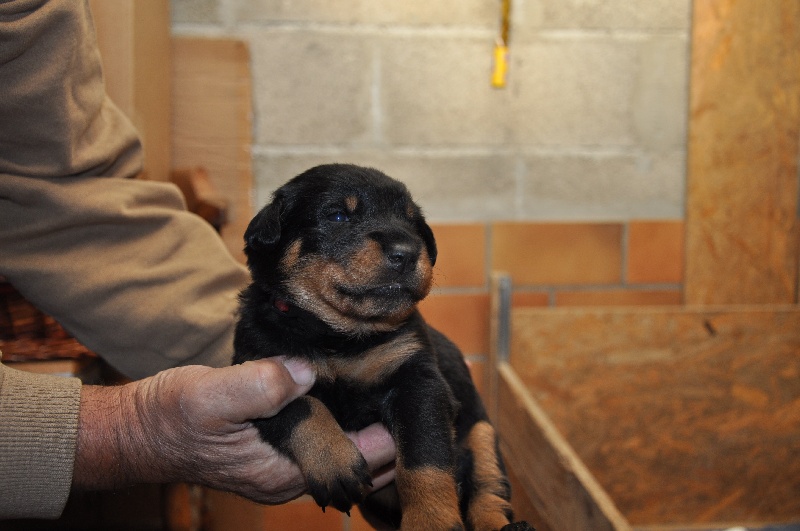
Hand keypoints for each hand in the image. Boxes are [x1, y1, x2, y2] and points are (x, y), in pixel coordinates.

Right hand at [72, 358, 395, 503]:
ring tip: (397, 396)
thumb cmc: (169, 416)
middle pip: (362, 467)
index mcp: (283, 470)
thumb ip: (259, 385)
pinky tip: (356, 401)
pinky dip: (348, 430)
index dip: (389, 433)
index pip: (359, 461)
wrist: (138, 431)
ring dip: (373, 434)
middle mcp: (289, 478)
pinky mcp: (275, 455)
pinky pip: (326, 447)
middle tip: (416, 392)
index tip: (411, 396)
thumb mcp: (210, 395)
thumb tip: (306, 371)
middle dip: (392, 437)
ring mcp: (283, 469)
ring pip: (347, 458)